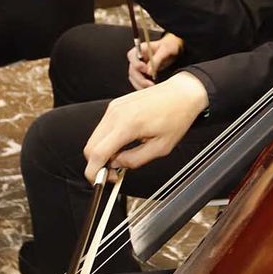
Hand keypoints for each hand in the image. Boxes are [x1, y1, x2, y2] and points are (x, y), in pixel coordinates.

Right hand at [83, 73, 208, 180]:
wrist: (182, 93)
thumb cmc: (176, 117)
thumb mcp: (160, 148)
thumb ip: (134, 160)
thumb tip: (116, 165)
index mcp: (127, 125)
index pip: (97, 153)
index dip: (94, 172)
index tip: (99, 180)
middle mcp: (116, 114)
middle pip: (90, 147)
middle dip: (97, 163)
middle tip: (114, 172)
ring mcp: (113, 108)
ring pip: (94, 138)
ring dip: (102, 151)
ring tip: (121, 156)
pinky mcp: (115, 105)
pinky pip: (102, 128)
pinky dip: (106, 140)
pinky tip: (122, 144)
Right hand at [127, 33, 183, 89]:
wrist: (174, 51)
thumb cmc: (169, 46)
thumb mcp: (165, 50)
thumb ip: (157, 59)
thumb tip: (149, 71)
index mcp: (142, 49)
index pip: (132, 55)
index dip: (136, 63)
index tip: (145, 69)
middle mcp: (138, 58)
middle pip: (132, 69)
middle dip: (139, 78)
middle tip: (149, 84)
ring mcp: (139, 67)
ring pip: (134, 77)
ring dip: (140, 84)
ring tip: (151, 88)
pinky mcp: (143, 74)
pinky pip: (138, 82)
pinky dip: (142, 87)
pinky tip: (150, 89)